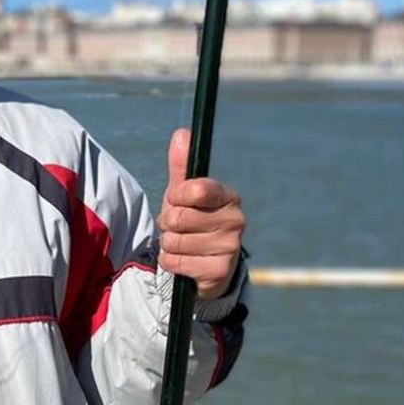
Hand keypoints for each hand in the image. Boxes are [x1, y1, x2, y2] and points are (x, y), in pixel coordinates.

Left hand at [156, 128, 246, 299]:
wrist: (204, 265)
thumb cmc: (193, 221)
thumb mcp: (183, 194)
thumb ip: (181, 166)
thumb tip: (182, 133)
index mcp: (228, 196)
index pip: (196, 189)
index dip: (176, 196)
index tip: (176, 200)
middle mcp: (236, 220)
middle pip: (179, 218)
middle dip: (168, 224)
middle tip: (177, 227)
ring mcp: (230, 247)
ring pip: (174, 241)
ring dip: (168, 244)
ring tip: (181, 244)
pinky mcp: (220, 271)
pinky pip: (175, 262)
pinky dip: (170, 262)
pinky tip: (184, 261)